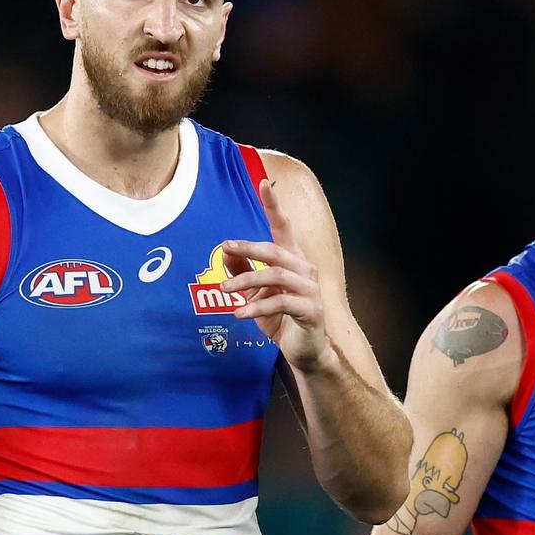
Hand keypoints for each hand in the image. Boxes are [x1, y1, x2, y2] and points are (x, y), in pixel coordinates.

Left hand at [220, 179, 331, 371]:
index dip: (274, 205)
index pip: (283, 227)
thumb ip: (243, 270)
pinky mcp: (310, 310)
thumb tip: (225, 249)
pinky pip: (280, 302)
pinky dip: (257, 307)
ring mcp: (309, 289)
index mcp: (292, 261)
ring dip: (246, 281)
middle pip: (275, 251)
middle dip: (249, 247)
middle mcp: (304, 269)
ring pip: (275, 276)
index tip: (264, 182)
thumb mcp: (255, 294)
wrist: (305, 351)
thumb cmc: (280, 319)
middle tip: (225, 247)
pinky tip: (240, 314)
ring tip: (225, 291)